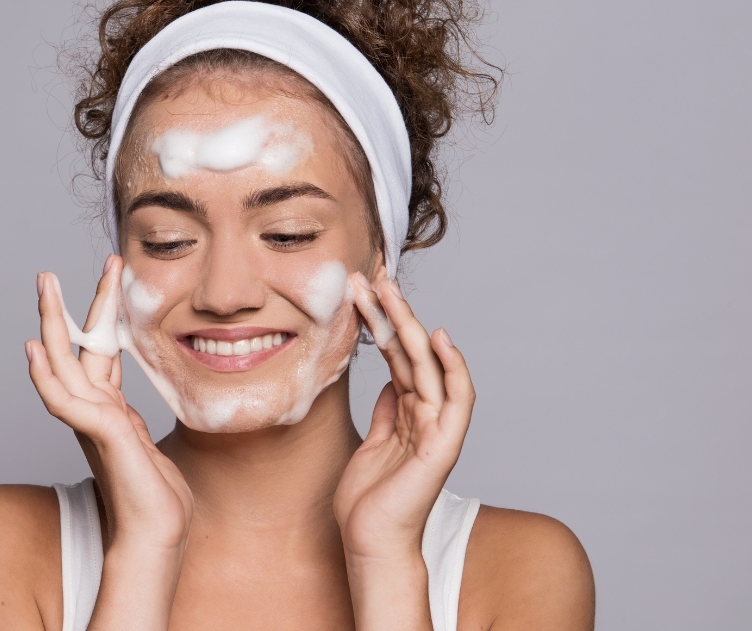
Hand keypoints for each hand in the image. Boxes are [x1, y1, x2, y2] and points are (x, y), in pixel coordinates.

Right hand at [26, 255, 192, 552]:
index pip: (100, 354)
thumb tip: (125, 413)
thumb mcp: (147, 447)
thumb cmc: (157, 500)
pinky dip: (46, 374)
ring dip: (51, 323)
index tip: (111, 278)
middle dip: (63, 309)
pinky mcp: (98, 435)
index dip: (100, 316)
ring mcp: (91, 423)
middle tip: (48, 273)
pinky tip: (35, 348)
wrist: (158, 537)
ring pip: (63, 364)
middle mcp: (93, 413)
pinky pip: (63, 399)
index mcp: (107, 411)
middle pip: (74, 350)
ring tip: (44, 287)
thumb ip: (130, 426)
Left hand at [333, 273, 474, 560]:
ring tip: (386, 290)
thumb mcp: (371, 444)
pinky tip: (439, 338)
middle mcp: (426, 414)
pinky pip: (456, 400)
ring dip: (407, 325)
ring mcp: (437, 428)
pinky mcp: (442, 445)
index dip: (381, 322)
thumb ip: (386, 413)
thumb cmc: (368, 501)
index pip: (397, 356)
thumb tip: (390, 384)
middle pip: (411, 352)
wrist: (370, 542)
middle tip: (370, 276)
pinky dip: (452, 368)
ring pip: (427, 365)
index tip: (361, 290)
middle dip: (391, 312)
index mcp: (409, 412)